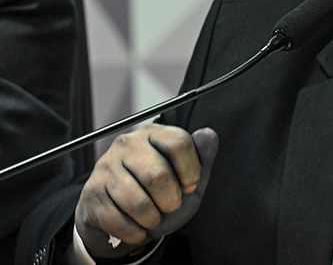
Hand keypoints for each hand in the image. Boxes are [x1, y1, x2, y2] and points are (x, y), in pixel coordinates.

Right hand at [74, 124, 218, 258]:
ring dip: (152, 218)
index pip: (178, 143)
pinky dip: (134, 232)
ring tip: (155, 218)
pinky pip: (116, 219)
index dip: (190, 170)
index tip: (190, 186)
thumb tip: (208, 135)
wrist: (121, 211)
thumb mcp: (186, 174)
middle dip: (170, 200)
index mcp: (153, 133)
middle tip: (171, 205)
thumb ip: (202, 156)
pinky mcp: (91, 192)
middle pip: (157, 175)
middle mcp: (127, 144)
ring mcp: (106, 166)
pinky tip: (139, 228)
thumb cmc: (159, 191)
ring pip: (136, 201)